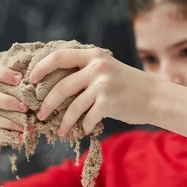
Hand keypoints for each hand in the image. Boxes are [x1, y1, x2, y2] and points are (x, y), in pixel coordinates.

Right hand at [0, 63, 28, 143]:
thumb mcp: (4, 88)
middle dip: (8, 102)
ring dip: (10, 123)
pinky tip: (20, 137)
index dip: (5, 74)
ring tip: (26, 126)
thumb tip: (35, 83)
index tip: (21, 79)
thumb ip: (13, 83)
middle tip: (25, 108)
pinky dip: (6, 136)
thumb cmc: (1, 98)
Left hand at [29, 48, 154, 135]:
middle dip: (47, 103)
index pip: (59, 56)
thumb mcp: (106, 68)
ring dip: (63, 122)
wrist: (155, 97)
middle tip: (40, 114)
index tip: (31, 80)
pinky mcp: (108, 102)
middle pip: (61, 86)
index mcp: (93, 55)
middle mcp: (97, 67)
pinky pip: (87, 118)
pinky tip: (84, 130)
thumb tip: (54, 83)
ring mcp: (103, 84)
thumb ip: (85, 70)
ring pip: (72, 107)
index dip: (41, 67)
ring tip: (59, 131)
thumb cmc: (127, 85)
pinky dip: (84, 127)